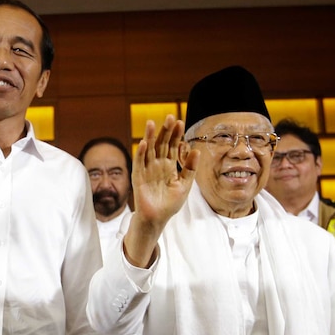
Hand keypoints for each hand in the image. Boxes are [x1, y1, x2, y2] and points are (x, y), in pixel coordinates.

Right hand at [123, 115, 198, 267]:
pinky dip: (140, 153)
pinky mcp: (138, 178)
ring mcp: (147, 170)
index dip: (176, 134)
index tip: (180, 122)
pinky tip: (144, 143)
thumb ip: (190, 168)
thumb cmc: (170, 204)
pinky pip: (139, 163)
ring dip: (150, 137)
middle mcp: (157, 164)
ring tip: (152, 123)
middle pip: (161, 144)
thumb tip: (196, 150)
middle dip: (165, 131)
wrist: (158, 218)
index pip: (172, 146)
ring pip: (149, 150)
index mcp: (169, 165)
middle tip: (169, 117)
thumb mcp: (185, 184)